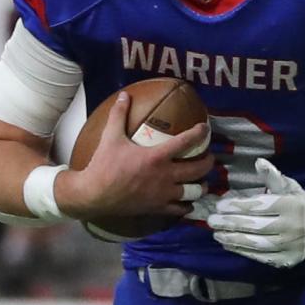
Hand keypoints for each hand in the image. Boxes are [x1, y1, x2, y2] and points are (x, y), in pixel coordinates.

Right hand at [58, 91, 212, 221]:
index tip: (206, 129)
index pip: (186, 142)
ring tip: (203, 182)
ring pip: (194, 192)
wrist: (94, 194)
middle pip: (198, 169)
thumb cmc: (104, 165)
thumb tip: (125, 95)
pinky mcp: (158, 208)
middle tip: (209, 157)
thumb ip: (119, 114)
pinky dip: (187, 206)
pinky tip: (188, 202)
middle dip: (208, 162)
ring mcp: (163, 194)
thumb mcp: (111, 137)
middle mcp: (165, 176)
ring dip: (202, 186)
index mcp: (157, 157)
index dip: (199, 133)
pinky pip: (181, 209)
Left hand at [206, 159, 304, 267]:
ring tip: (217, 234)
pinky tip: (230, 244)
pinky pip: (261, 256)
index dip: (237, 206)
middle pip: (255, 226)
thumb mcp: (288, 186)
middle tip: (212, 220)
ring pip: (256, 244)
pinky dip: (243, 251)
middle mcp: (293, 227)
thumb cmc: (298, 202)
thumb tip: (258, 162)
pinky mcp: (287, 260)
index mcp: (292, 205)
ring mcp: (290, 246)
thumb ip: (272, 176)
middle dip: (230, 223)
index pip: (259, 206)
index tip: (220, 205)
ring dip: (233, 239)